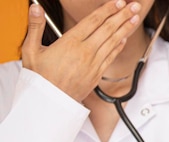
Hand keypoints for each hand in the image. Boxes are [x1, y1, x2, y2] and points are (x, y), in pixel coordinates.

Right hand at [21, 0, 141, 102]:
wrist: (50, 101)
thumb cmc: (41, 77)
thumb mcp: (31, 50)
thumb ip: (35, 27)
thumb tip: (36, 8)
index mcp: (71, 43)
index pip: (93, 21)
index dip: (107, 10)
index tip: (118, 2)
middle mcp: (85, 52)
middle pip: (108, 29)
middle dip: (122, 16)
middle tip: (134, 6)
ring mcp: (94, 64)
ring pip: (113, 42)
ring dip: (125, 29)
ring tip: (134, 18)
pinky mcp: (97, 74)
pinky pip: (111, 57)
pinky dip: (119, 46)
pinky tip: (124, 38)